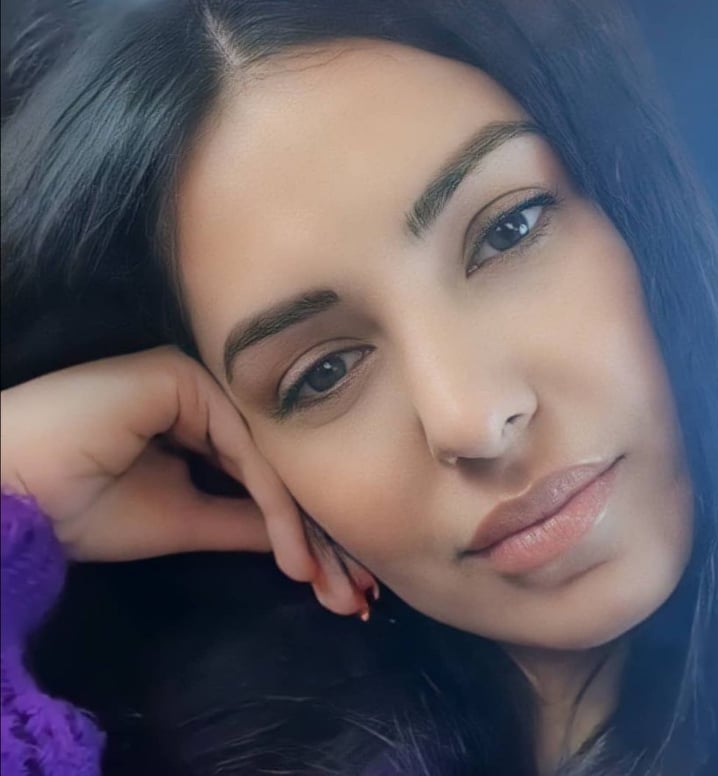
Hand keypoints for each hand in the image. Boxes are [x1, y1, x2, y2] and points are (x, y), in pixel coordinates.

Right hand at [0, 347, 317, 581]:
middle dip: (322, 536)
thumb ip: (246, 521)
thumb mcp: (185, 522)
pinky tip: (292, 555)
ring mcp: (200, 382)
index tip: (344, 585)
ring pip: (273, 461)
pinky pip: (245, 449)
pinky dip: (274, 506)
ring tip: (331, 586)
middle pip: (282, 466)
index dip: (309, 531)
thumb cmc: (81, 506)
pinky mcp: (185, 378)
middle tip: (356, 595)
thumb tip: (307, 541)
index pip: (271, 476)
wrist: (11, 496)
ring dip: (306, 530)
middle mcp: (211, 397)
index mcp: (205, 423)